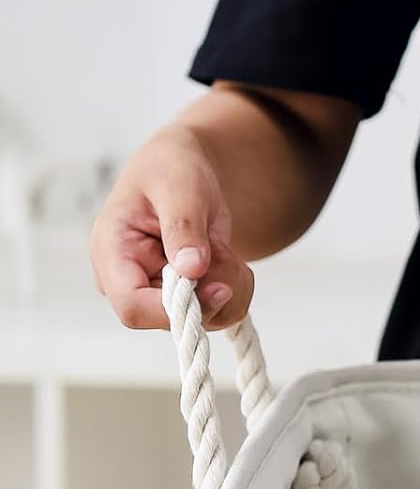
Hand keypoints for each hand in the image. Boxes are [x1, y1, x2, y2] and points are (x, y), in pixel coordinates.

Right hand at [90, 124, 254, 330]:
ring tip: (222, 246)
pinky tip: (228, 258)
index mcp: (113, 252)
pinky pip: (222, 312)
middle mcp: (131, 280)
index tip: (217, 287)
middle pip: (174, 319)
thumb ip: (183, 226)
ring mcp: (158, 293)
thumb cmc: (172, 168)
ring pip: (207, 319)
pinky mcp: (185, 298)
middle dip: (212, 289)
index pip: (132, 306)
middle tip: (223, 251)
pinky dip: (238, 288)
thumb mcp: (179, 185)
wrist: (186, 171)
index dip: (174, 310)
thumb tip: (191, 269)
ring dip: (231, 285)